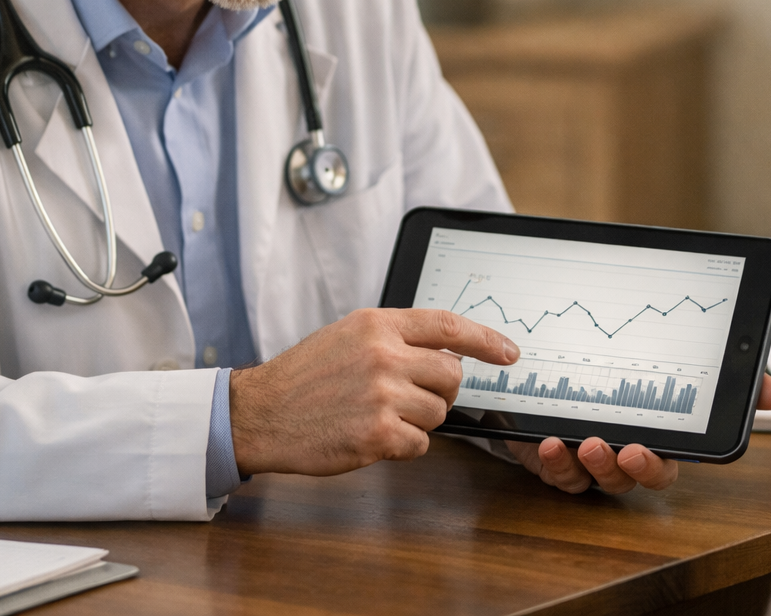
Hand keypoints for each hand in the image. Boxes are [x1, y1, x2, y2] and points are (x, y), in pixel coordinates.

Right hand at [229, 308, 518, 476]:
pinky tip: (371, 437)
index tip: (509, 352)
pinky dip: (403, 447)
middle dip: (441, 392)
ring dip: (417, 422)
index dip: (486, 340)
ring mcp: (382, 394)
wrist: (260, 412)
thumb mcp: (349, 336)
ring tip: (377, 416)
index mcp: (378, 324)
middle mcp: (384, 354)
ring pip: (438, 413)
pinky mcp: (377, 434)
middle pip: (452, 375)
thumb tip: (447, 352)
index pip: (448, 325)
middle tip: (411, 399)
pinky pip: (420, 444)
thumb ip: (396, 338)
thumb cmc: (305, 377)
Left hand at [508, 373, 770, 493]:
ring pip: (591, 480)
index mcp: (657, 438)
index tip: (640, 449)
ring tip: (580, 442)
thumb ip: (733, 377)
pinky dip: (550, 463)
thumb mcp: (689, 361)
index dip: (654, 466)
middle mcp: (624, 454)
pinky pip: (554, 472)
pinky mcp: (553, 454)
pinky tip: (545, 441)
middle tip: (618, 448)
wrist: (568, 357)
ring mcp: (587, 458)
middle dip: (625, 470)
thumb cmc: (636, 365)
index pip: (665, 465)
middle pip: (631, 479)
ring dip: (587, 467)